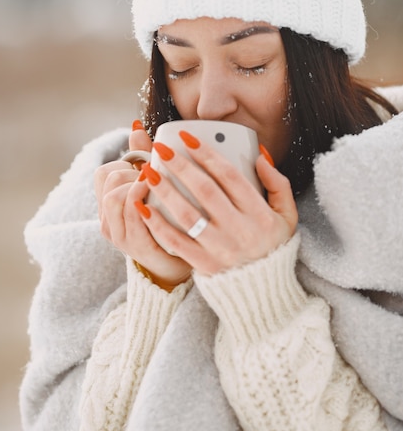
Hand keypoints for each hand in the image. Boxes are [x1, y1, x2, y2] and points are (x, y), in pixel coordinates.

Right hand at [94, 121, 191, 288]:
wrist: (178, 263)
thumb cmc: (167, 220)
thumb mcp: (153, 185)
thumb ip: (144, 157)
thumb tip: (136, 125)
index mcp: (109, 204)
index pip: (104, 171)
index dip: (126, 162)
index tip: (148, 165)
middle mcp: (108, 220)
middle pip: (110, 177)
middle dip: (134, 170)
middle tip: (154, 175)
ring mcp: (119, 234)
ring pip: (116, 195)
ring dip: (139, 183)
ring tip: (157, 182)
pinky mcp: (135, 245)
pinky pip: (133, 214)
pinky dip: (144, 198)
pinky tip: (159, 193)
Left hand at [134, 131, 297, 275]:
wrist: (265, 292)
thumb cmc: (273, 246)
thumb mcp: (287, 215)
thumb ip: (277, 184)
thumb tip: (259, 156)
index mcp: (259, 214)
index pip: (230, 176)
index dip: (207, 154)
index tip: (187, 139)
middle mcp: (239, 229)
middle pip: (205, 191)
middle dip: (180, 166)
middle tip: (161, 149)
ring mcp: (220, 248)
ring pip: (187, 214)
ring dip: (165, 191)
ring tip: (149, 173)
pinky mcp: (203, 264)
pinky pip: (176, 242)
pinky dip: (158, 225)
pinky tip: (144, 208)